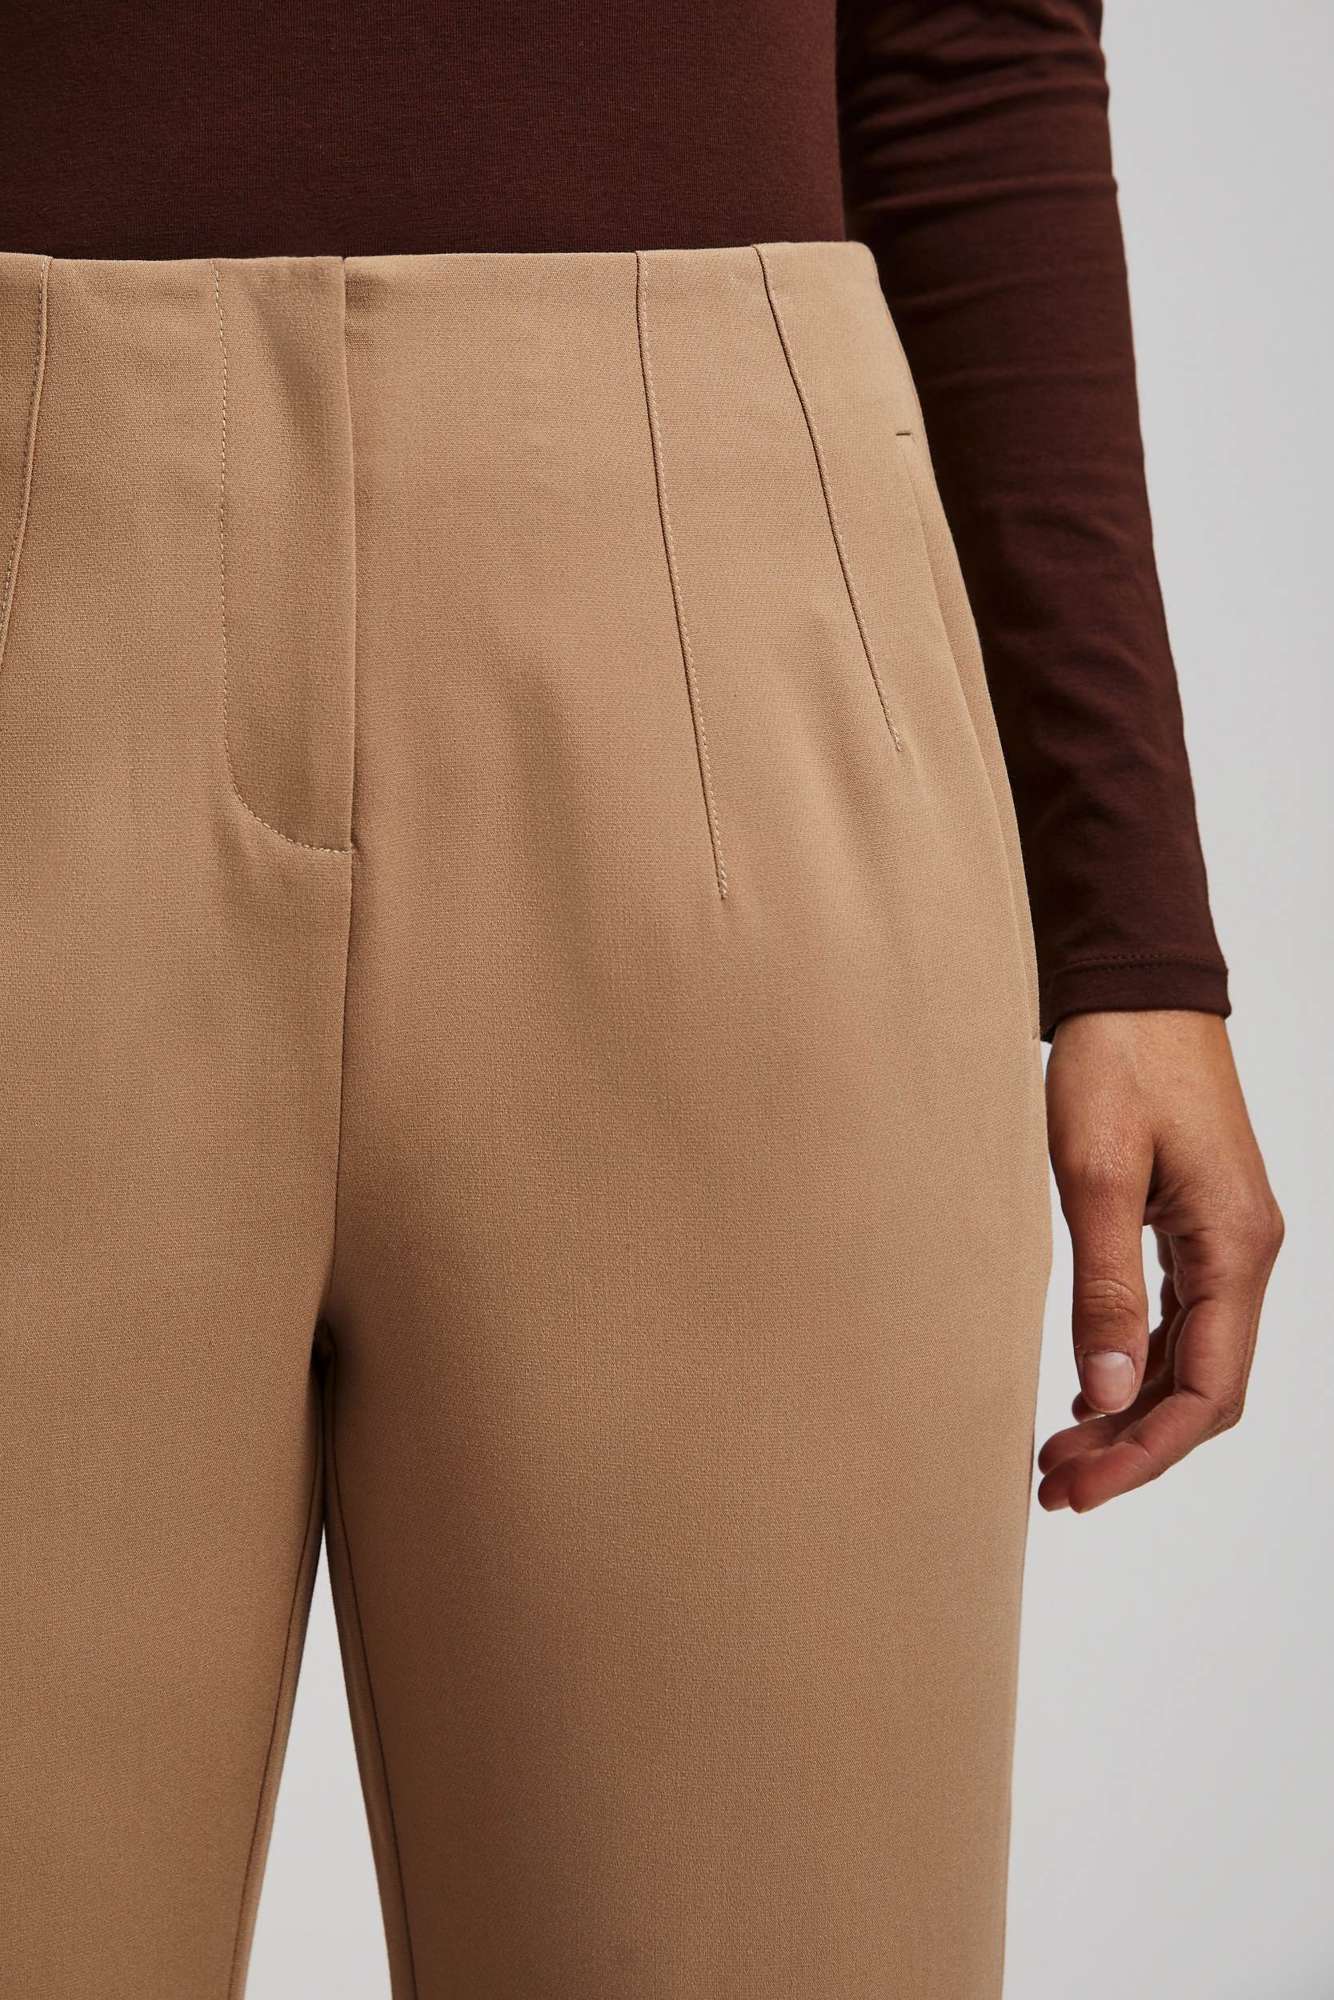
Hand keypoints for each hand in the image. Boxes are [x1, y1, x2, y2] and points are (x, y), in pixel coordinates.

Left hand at [1038, 1010, 1282, 1512]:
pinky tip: (1090, 1388)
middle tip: (1055, 1485)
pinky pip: (1182, 1320)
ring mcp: (1227, 1241)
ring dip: (1132, 1412)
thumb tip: (1108, 1391)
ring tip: (1061, 1452)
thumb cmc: (1115, 1064)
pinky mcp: (1199, 1226)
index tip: (1079, 1488)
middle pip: (1205, 1389)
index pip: (1207, 1390)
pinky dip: (1138, 1363)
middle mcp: (1246, 1254)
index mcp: (1235, 1247)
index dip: (1145, 1453)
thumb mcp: (1095, 1176)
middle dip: (1135, 1447)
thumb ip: (1106, 1288)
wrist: (1135, 987)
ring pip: (1193, 1360)